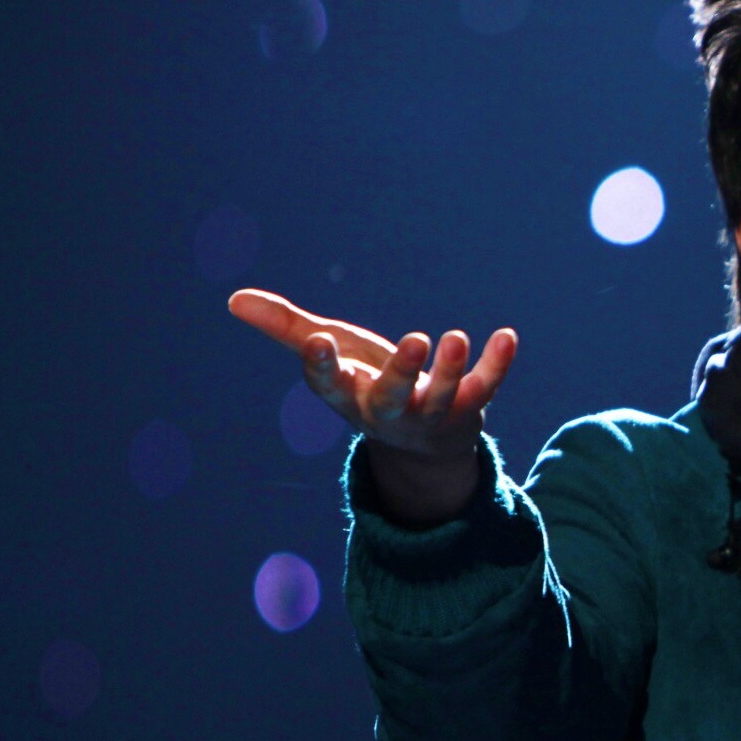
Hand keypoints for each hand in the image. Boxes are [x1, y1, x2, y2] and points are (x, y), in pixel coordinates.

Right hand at [227, 288, 516, 524]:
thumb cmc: (368, 385)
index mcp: (350, 397)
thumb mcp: (332, 356)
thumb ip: (288, 329)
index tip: (318, 342)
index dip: (323, 366)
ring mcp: (430, 414)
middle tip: (416, 340)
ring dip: (451, 370)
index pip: (331, 387)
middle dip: (403, 374)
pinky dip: (497, 365)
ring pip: (441, 398)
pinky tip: (507, 336)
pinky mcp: (468, 408)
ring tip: (457, 337)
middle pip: (392, 400)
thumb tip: (233, 299)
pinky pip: (484, 388)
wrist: (422, 441)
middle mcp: (389, 412)